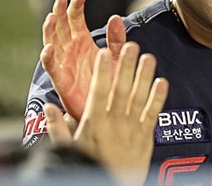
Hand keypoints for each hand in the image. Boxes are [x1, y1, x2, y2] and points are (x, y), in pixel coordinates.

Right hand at [40, 0, 125, 120]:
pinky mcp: (61, 80)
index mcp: (83, 42)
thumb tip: (116, 18)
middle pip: (60, 26)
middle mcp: (71, 50)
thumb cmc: (112, 83)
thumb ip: (116, 39)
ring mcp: (64, 64)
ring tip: (52, 17)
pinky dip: (48, 57)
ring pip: (52, 42)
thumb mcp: (116, 58)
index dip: (76, 6)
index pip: (75, 19)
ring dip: (50, 30)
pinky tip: (49, 48)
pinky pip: (52, 67)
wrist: (109, 110)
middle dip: (59, 11)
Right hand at [44, 43, 168, 185]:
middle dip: (127, 66)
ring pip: (139, 97)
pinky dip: (158, 97)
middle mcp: (114, 122)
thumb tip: (48, 107)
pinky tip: (163, 82)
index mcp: (94, 123)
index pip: (98, 91)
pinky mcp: (146, 136)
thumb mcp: (69, 149)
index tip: (104, 53)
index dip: (102, 71)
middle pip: (121, 89)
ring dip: (145, 76)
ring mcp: (132, 128)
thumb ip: (58, 127)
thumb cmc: (90, 166)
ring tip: (149, 57)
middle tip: (131, 45)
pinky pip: (153, 114)